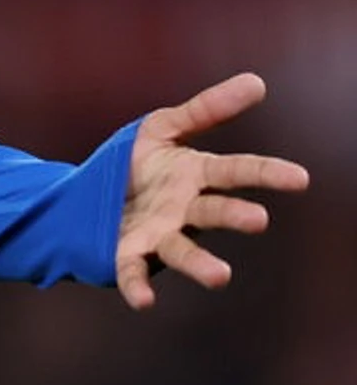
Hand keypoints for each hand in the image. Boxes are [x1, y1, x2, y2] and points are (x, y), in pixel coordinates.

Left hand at [115, 73, 309, 309]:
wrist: (84, 196)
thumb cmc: (134, 163)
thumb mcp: (163, 128)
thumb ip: (206, 109)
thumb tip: (258, 82)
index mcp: (195, 176)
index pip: (236, 171)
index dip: (266, 174)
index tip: (299, 179)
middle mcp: (184, 210)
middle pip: (214, 212)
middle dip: (235, 216)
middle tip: (258, 219)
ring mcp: (158, 235)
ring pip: (183, 250)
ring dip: (201, 264)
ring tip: (221, 277)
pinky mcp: (128, 255)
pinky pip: (135, 273)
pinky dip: (139, 287)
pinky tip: (144, 302)